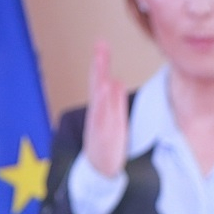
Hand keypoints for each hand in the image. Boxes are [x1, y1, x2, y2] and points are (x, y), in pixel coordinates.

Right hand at [84, 40, 128, 177]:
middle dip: (99, 64)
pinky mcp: (103, 133)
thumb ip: (114, 100)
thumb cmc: (107, 145)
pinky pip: (103, 113)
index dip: (100, 62)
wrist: (99, 170)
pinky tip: (107, 86)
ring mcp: (99, 122)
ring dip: (100, 77)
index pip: (99, 80)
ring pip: (99, 96)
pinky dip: (105, 100)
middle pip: (97, 83)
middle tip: (100, 44)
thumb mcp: (114, 120)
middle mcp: (98, 112)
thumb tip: (115, 81)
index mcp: (101, 108)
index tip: (101, 43)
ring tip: (102, 60)